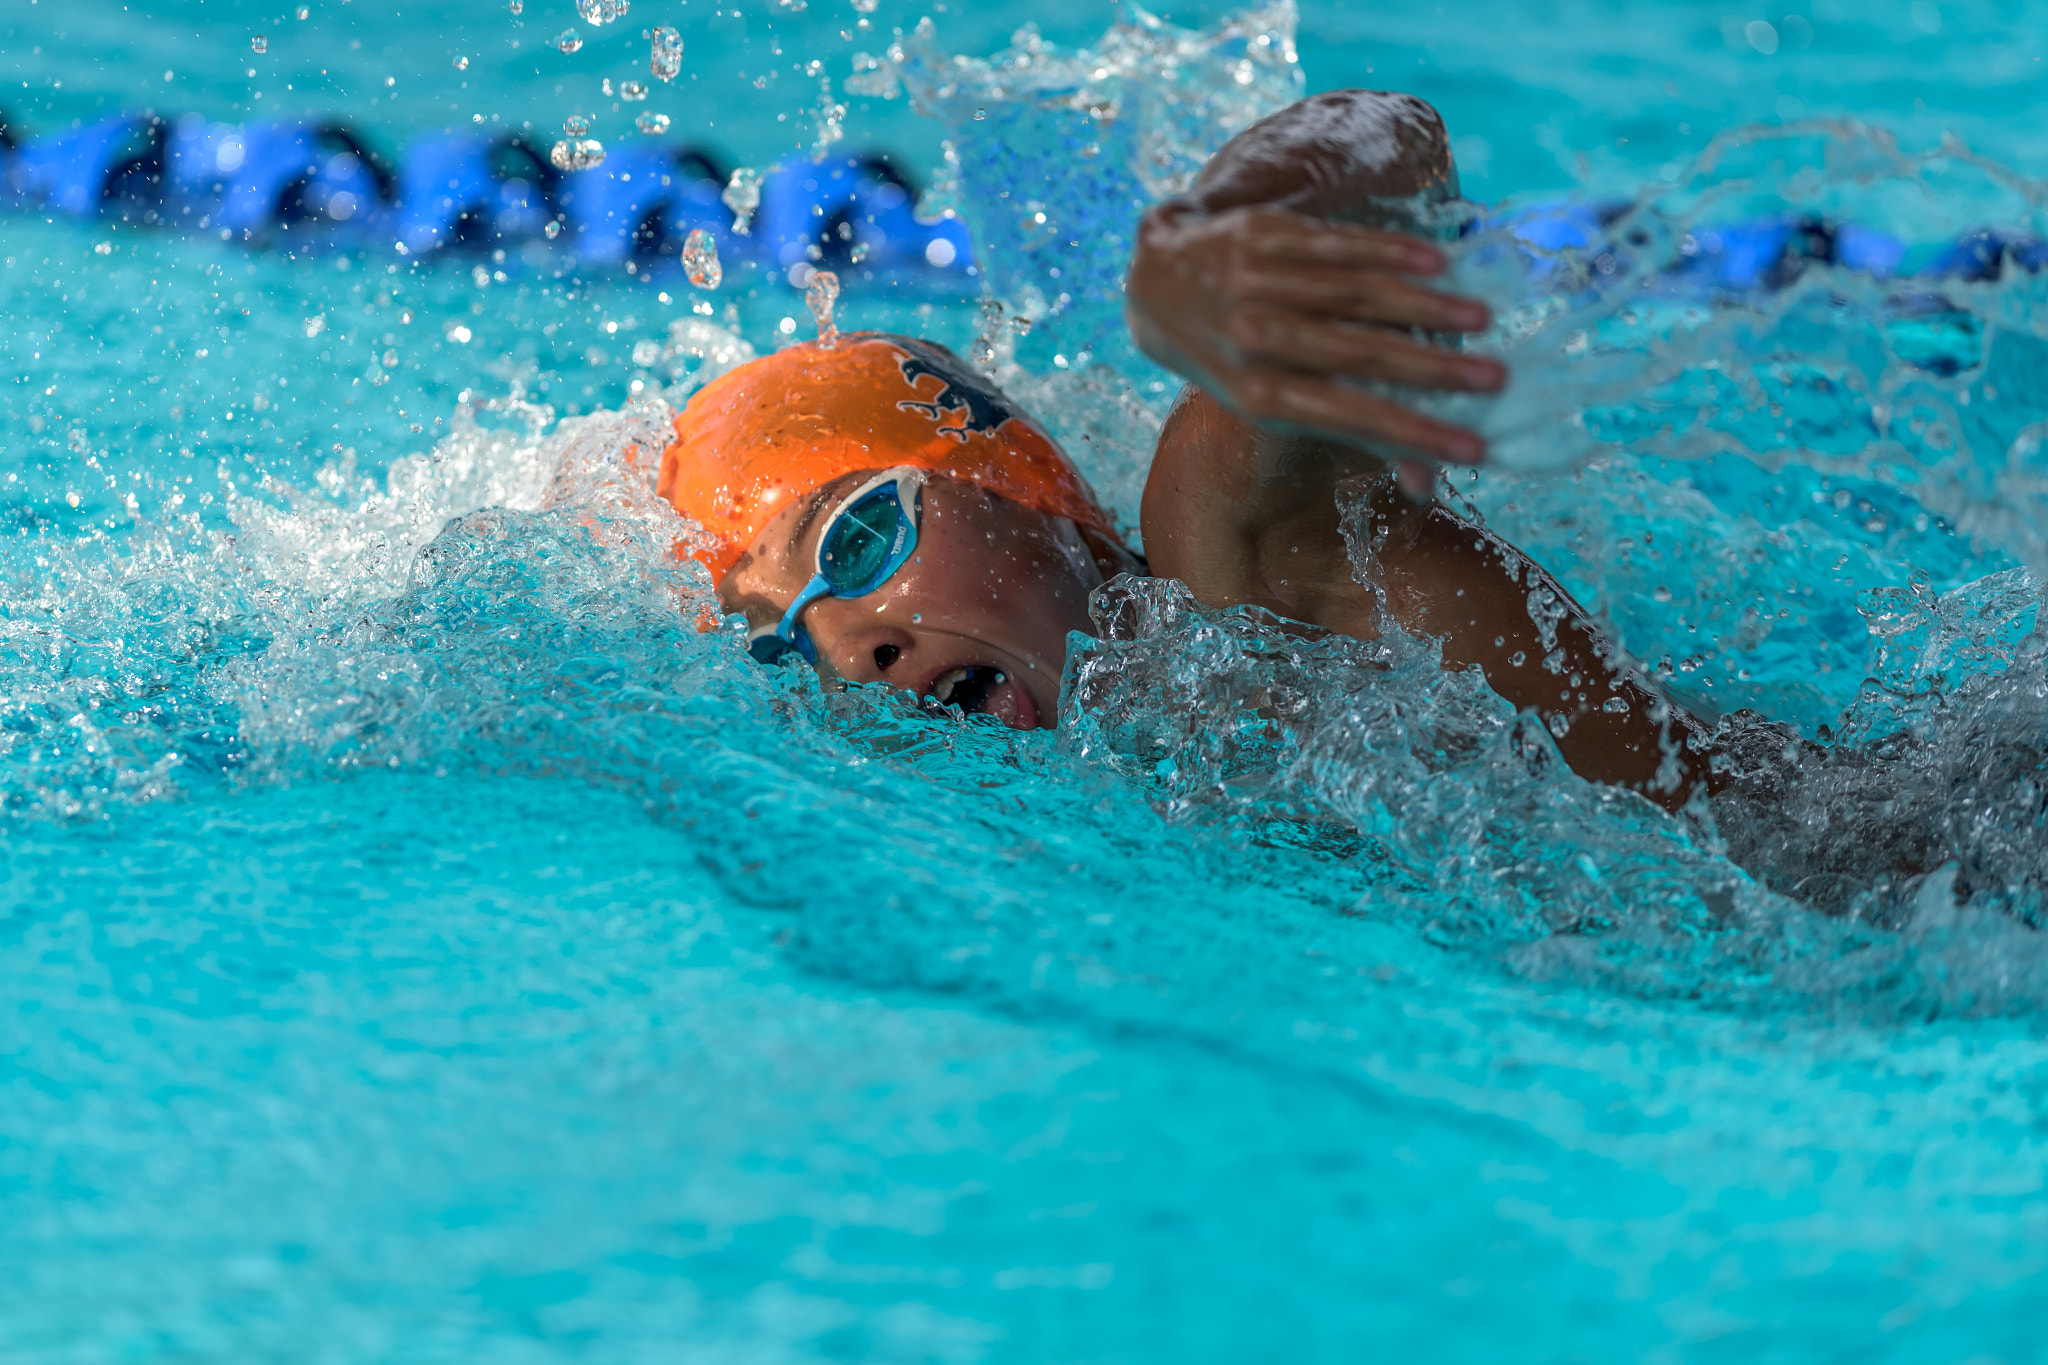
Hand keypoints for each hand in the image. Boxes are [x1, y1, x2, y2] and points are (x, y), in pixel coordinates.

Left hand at [1126, 202, 1504, 495]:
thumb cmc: (1236, 356)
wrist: (1156, 284)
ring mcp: (1255, 282)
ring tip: (1481, 318)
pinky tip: (1437, 263)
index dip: (1410, 434)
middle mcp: (1253, 338)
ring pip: (1352, 293)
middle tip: (1497, 379)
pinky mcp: (1262, 234)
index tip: (1472, 448)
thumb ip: (1351, 432)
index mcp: (1257, 394)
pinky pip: (1336, 243)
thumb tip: (1426, 486)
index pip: (1346, 417)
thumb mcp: (1275, 402)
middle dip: (1431, 370)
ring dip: (1422, 306)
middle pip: (1356, 353)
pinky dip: (1389, 253)